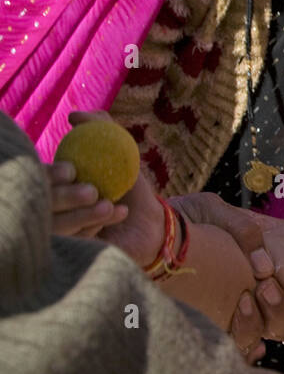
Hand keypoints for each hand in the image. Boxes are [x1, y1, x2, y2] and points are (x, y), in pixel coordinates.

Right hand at [49, 111, 162, 263]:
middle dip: (65, 196)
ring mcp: (61, 237)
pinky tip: (120, 213)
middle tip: (91, 190)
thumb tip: (74, 116)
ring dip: (84, 214)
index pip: (41, 180)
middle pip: (44, 205)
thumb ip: (102, 127)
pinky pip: (75, 244)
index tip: (71, 170)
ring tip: (110, 204)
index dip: (50, 175)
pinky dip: (96, 227)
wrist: (153, 226)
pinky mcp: (74, 257)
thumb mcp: (122, 154)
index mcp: (56, 188)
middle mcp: (53, 213)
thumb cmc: (134, 189)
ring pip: (58, 226)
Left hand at [170, 198, 283, 357]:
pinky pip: (232, 348)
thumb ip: (244, 230)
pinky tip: (231, 320)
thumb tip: (264, 268)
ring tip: (243, 299)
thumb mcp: (216, 212)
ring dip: (261, 321)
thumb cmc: (182, 218)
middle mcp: (252, 295)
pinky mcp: (207, 327)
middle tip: (265, 287)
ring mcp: (231, 314)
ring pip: (261, 336)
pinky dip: (240, 341)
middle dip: (282, 308)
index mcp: (263, 268)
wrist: (142, 233)